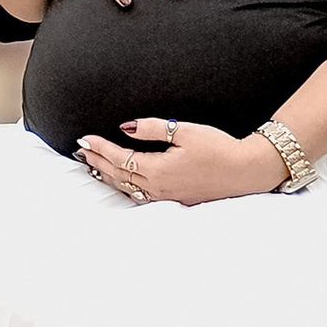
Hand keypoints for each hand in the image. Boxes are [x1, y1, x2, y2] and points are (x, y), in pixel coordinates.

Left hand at [76, 120, 286, 205]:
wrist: (244, 172)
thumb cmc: (219, 149)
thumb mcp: (185, 131)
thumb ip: (154, 128)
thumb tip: (126, 127)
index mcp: (158, 169)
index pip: (120, 158)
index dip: (101, 148)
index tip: (86, 139)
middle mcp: (158, 187)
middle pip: (119, 175)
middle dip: (98, 161)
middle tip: (82, 151)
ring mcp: (166, 196)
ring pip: (127, 188)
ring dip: (108, 176)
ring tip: (93, 166)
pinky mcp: (175, 199)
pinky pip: (140, 195)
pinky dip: (125, 186)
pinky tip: (122, 182)